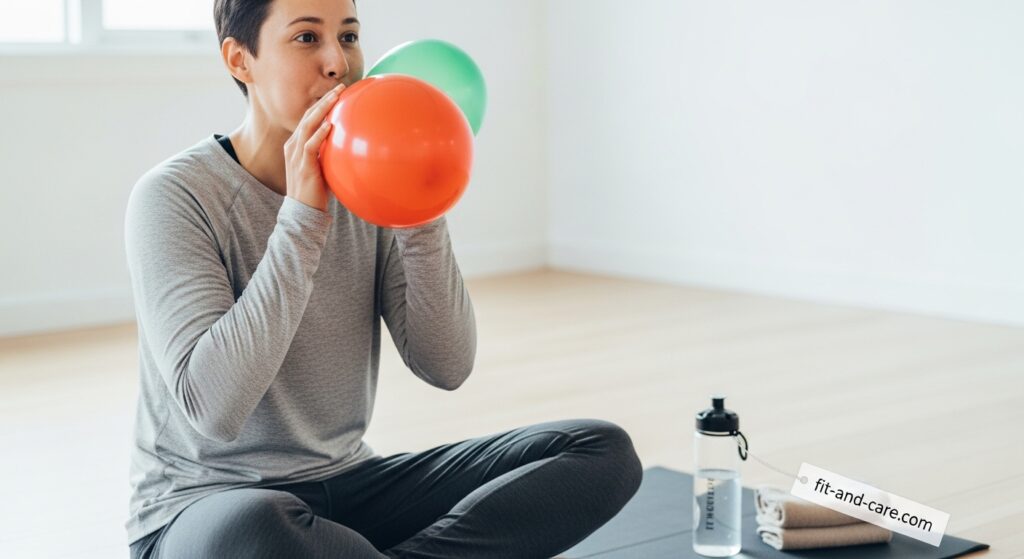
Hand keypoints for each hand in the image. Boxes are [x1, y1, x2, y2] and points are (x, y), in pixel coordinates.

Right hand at [283, 82, 345, 211]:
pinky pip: (310, 146)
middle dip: (323, 100)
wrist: (303, 211)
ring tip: (335, 97)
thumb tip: (349, 145)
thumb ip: (330, 154)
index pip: (308, 118)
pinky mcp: (303, 166)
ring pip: (307, 125)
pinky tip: (330, 124)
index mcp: (296, 145)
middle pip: (307, 116)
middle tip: (339, 87)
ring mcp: (296, 155)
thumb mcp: (322, 167)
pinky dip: (319, 133)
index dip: (321, 104)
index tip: (337, 92)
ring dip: (322, 110)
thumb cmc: (315, 190)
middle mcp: (293, 146)